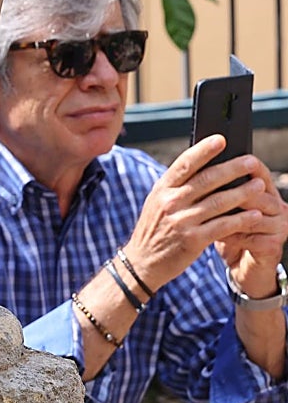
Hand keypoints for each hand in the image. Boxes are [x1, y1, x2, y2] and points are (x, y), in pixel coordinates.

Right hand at [123, 135, 266, 291]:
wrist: (143, 262)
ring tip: (259, 185)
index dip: (203, 151)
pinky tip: (255, 215)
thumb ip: (177, 187)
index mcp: (162, 189)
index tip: (221, 140)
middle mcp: (170, 202)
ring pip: (218, 202)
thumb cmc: (155, 229)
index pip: (184, 164)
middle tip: (252, 162)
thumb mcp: (158, 203)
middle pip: (206, 180)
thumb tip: (203, 167)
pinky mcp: (193, 240)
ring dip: (242, 193)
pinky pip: (222, 226)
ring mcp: (181, 221)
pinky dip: (241, 220)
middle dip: (232, 169)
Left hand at [214, 156, 287, 297]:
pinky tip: (212, 233)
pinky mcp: (273, 247)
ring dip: (227, 213)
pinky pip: (250, 237)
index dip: (238, 163)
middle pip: (255, 191)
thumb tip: (196, 166)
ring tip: (202, 212)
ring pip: (252, 214)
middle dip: (228, 188)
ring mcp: (279, 227)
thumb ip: (216, 190)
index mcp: (266, 193)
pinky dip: (229, 235)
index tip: (215, 155)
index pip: (257, 171)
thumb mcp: (220, 209)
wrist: (241, 268)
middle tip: (202, 186)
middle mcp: (278, 207)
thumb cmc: (227, 233)